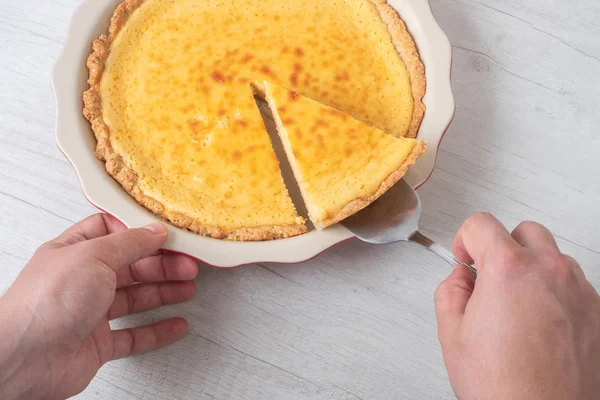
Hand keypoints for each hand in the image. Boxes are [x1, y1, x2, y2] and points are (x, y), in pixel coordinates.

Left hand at [0, 214, 198, 399]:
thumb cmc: (47, 302)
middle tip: (188, 265)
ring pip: (135, 299)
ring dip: (164, 292)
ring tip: (188, 288)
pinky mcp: (97, 344)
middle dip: (162, 265)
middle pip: (130, 267)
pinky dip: (157, 330)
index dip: (139, 232)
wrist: (25, 358)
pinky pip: (134, 336)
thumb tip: (154, 230)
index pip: (111, 232)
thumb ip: (129, 242)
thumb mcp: (94, 255)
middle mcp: (82, 281)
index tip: (167, 233)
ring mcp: (89, 313)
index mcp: (74, 252)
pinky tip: (175, 325)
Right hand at [435, 213, 599, 398]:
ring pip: (552, 257)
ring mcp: (580, 291)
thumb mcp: (452, 333)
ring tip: (514, 305)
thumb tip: (462, 279)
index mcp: (509, 270)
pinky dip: (554, 292)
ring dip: (531, 269)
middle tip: (489, 275)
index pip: (481, 224)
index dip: (464, 238)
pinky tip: (538, 323)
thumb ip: (450, 291)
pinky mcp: (597, 312)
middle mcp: (550, 272)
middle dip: (502, 247)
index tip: (464, 256)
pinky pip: (573, 284)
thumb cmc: (504, 386)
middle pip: (524, 231)